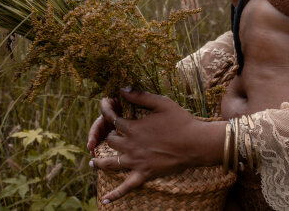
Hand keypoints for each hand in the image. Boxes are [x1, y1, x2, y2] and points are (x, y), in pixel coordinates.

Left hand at [90, 88, 224, 203]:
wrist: (196, 143)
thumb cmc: (181, 121)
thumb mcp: (161, 103)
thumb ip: (140, 96)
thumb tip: (121, 88)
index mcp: (133, 127)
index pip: (112, 119)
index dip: (106, 111)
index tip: (106, 106)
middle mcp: (130, 145)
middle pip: (110, 140)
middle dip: (107, 135)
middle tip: (108, 133)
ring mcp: (136, 162)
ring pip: (111, 163)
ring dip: (99, 162)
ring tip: (92, 162)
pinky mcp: (144, 174)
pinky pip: (127, 187)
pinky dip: (115, 194)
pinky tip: (105, 200)